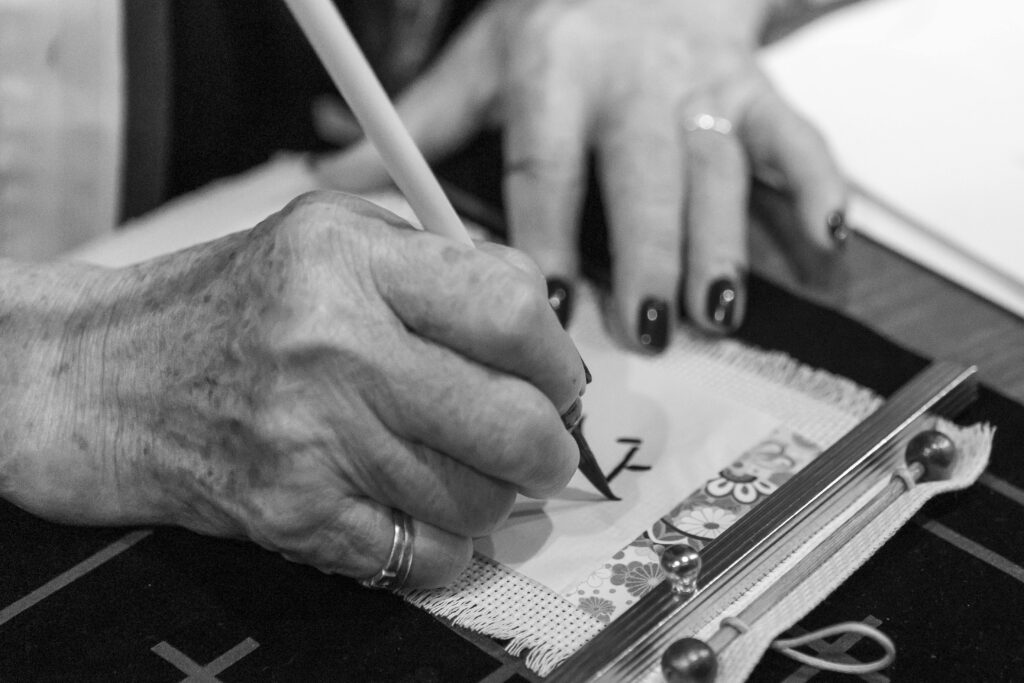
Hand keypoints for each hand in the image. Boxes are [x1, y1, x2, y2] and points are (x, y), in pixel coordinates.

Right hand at [0, 191, 583, 587]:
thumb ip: (441, 269)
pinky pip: (427, 556)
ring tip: (457, 466)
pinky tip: (418, 508)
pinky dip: (446, 544)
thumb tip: (544, 333)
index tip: (558, 379)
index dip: (559, 358)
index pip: (512, 312)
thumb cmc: (229, 305)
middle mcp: (333, 345)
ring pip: (477, 500)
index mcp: (350, 259)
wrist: (106, 376)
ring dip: (491, 495)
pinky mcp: (294, 513)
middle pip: (513, 423)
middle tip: (540, 444)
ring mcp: (312, 438)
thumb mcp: (330, 238)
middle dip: (549, 447)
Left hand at [314, 0, 846, 349]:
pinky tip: (825, 242)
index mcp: (557, 73)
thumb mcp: (481, 62)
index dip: (547, 231)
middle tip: (644, 328)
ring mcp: (704, 89)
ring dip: (724, 244)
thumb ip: (414, 122)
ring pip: (720, 171)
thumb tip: (328, 166)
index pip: (548, 162)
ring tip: (717, 311)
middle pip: (642, 175)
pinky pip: (798, 140)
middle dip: (647, 253)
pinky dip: (817, 190)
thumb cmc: (555, 25)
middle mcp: (635, 80)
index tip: (544, 297)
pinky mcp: (756, 95)